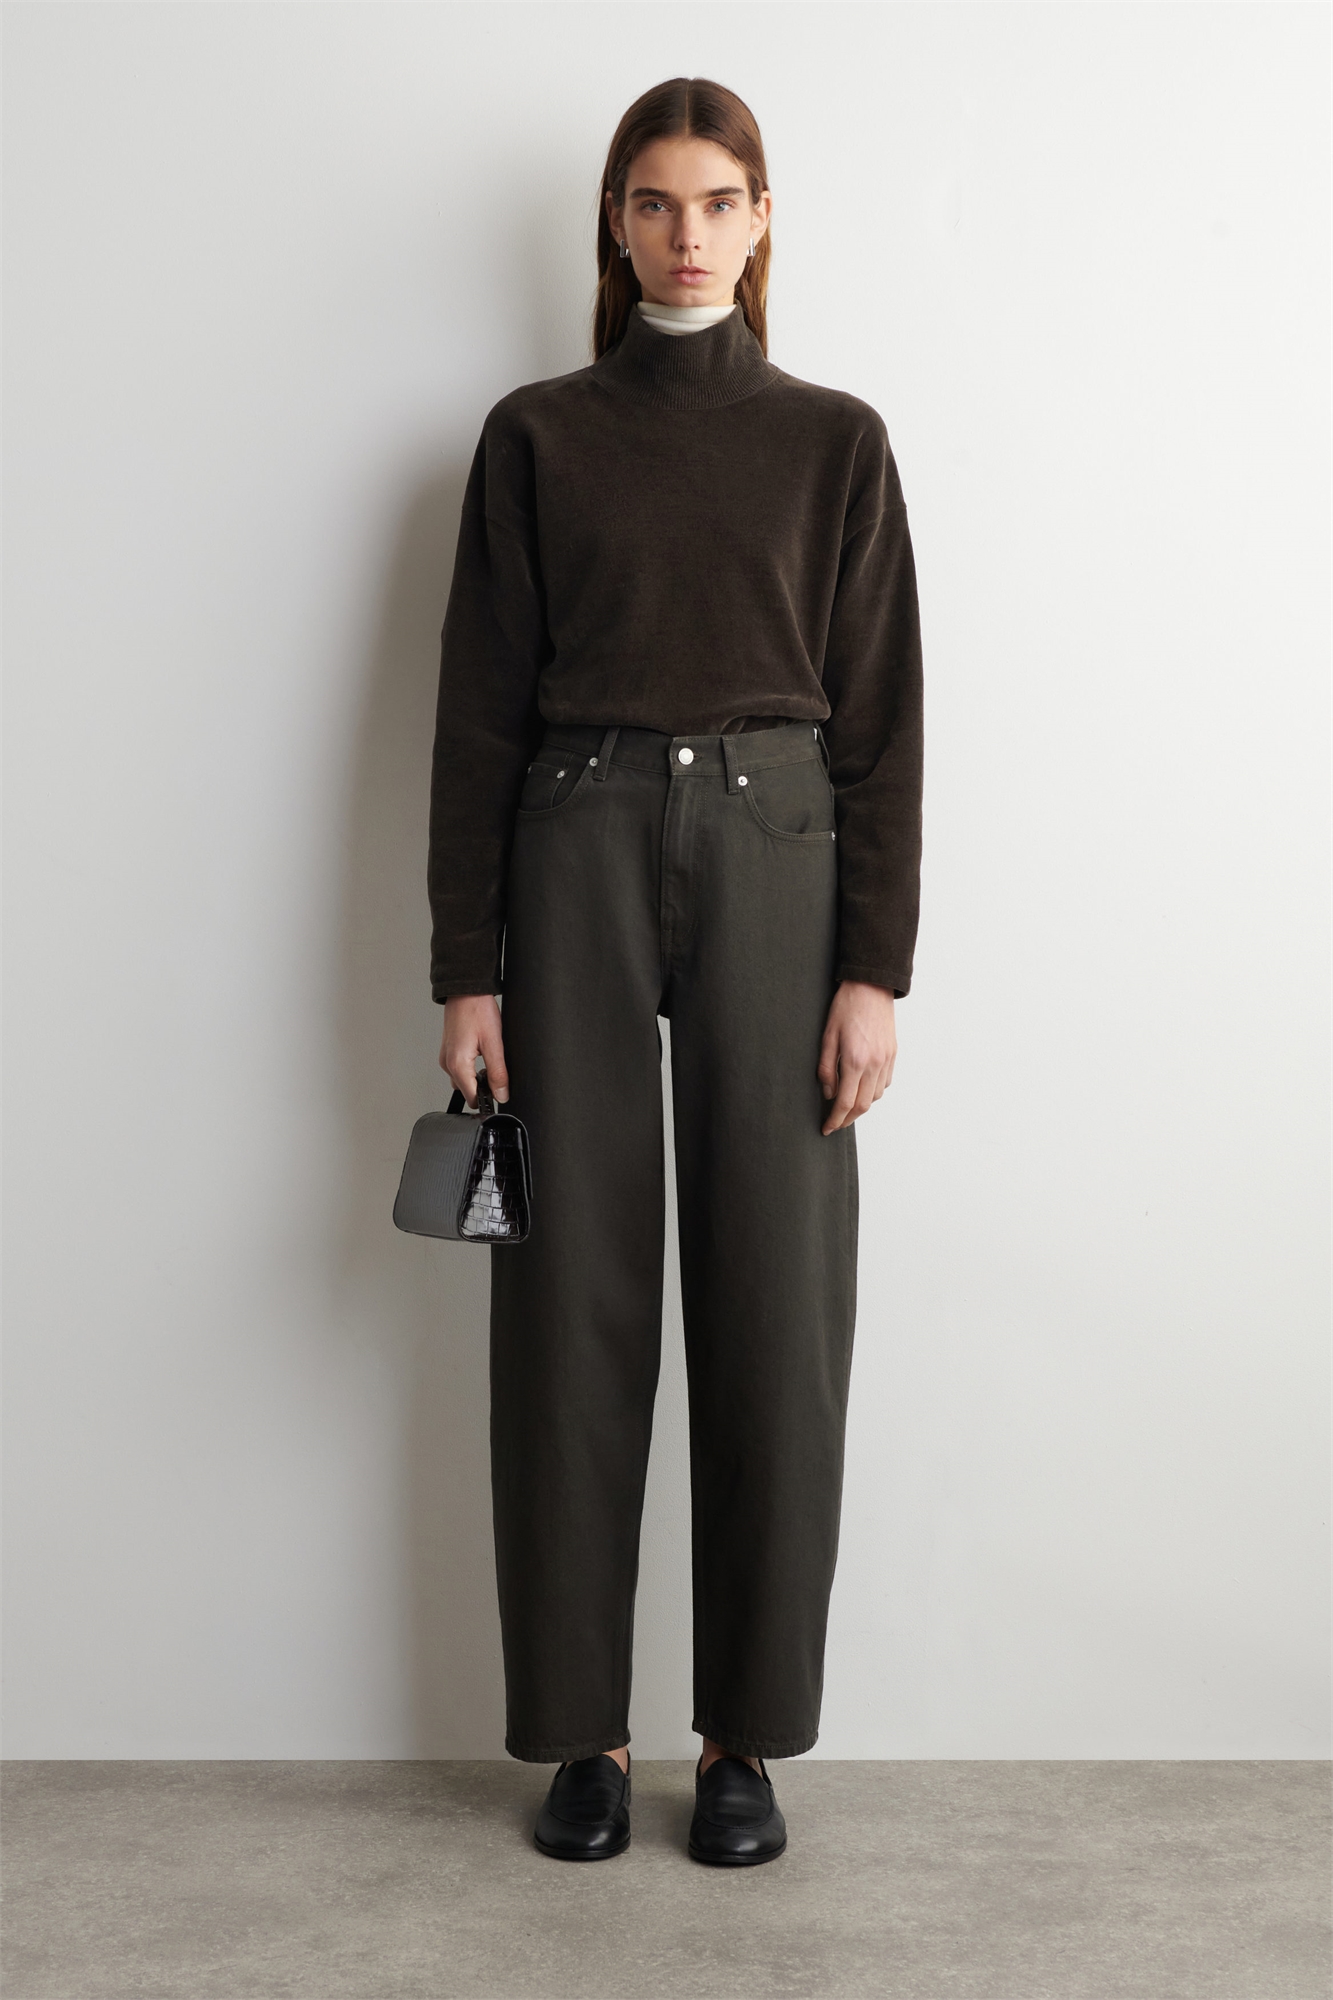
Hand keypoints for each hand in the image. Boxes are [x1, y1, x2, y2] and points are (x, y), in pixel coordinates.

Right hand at [439, 994, 508, 1106]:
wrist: (465, 990)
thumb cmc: (477, 1010)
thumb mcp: (494, 1043)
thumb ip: (498, 1072)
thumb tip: (501, 1094)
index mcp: (457, 1064)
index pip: (472, 1097)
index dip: (487, 1098)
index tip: (500, 1092)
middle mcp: (447, 1064)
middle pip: (467, 1090)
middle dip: (483, 1087)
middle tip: (497, 1069)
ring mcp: (446, 1057)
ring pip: (463, 1080)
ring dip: (477, 1077)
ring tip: (489, 1057)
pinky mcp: (448, 1051)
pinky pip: (460, 1068)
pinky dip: (471, 1068)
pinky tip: (481, 1053)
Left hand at [817, 981, 896, 1134]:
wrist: (871, 986)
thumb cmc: (846, 1007)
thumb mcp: (827, 1036)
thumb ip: (826, 1068)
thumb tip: (828, 1093)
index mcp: (855, 1060)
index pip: (845, 1102)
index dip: (835, 1119)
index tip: (827, 1128)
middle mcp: (874, 1064)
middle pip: (863, 1105)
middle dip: (848, 1119)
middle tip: (835, 1123)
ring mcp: (886, 1060)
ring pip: (876, 1096)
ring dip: (861, 1106)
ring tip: (846, 1105)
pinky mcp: (893, 1054)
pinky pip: (885, 1082)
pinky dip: (873, 1091)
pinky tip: (862, 1087)